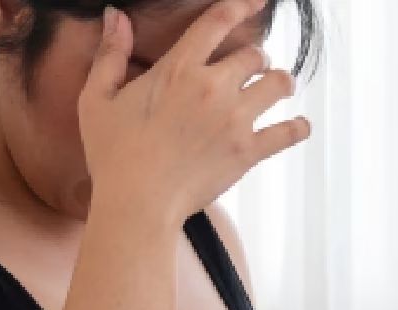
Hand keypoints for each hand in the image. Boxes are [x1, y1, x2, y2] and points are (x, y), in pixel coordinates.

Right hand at [78, 0, 311, 220]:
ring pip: (278, 84)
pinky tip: (300, 125)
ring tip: (277, 87)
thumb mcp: (97, 98)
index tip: (256, 1)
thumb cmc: (113, 154)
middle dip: (254, 59)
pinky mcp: (248, 151)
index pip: (217, 22)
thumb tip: (117, 17)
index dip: (240, 5)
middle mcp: (212, 87)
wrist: (137, 203)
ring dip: (279, 83)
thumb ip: (110, 54)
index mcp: (178, 69)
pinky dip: (298, 127)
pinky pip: (288, 132)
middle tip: (250, 70)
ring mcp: (234, 119)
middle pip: (254, 55)